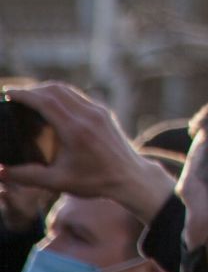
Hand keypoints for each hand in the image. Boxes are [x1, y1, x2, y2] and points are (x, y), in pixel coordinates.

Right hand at [0, 83, 176, 223]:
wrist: (130, 177)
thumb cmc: (94, 181)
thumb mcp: (56, 181)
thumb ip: (25, 176)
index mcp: (76, 129)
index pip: (46, 101)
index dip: (24, 94)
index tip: (7, 93)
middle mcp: (88, 115)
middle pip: (56, 90)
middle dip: (32, 90)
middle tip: (14, 96)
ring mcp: (99, 111)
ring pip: (68, 91)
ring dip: (47, 90)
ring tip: (28, 99)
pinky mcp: (104, 113)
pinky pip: (78, 97)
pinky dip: (60, 96)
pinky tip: (50, 106)